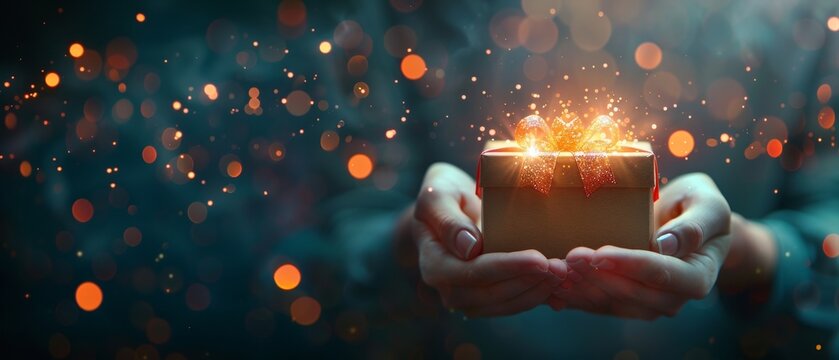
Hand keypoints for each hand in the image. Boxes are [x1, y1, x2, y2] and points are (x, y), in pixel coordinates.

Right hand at [411, 163, 566, 316]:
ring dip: (536, 291)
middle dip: (528, 282)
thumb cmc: (441, 194)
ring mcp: (466, 297)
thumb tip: (470, 248)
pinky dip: (536, 295)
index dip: (507, 268)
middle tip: (560, 267)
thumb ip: (448, 220)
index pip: (472, 272)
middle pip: (490, 294)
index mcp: (434, 264)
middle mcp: (448, 288)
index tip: (538, 259)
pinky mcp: (484, 298)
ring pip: (504, 304)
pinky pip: (511, 303)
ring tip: (563, 273)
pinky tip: (558, 285)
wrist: (447, 206)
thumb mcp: (437, 196)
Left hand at [549, 173, 731, 319]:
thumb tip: (664, 245)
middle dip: (598, 276)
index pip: (662, 274)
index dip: (630, 265)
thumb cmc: (701, 207)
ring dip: (583, 288)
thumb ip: (693, 226)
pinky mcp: (626, 301)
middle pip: (632, 294)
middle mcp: (673, 298)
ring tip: (558, 269)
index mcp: (697, 276)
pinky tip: (554, 286)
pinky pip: (600, 304)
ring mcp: (648, 304)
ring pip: (612, 303)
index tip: (601, 252)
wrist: (690, 221)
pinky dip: (576, 297)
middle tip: (571, 256)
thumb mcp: (708, 206)